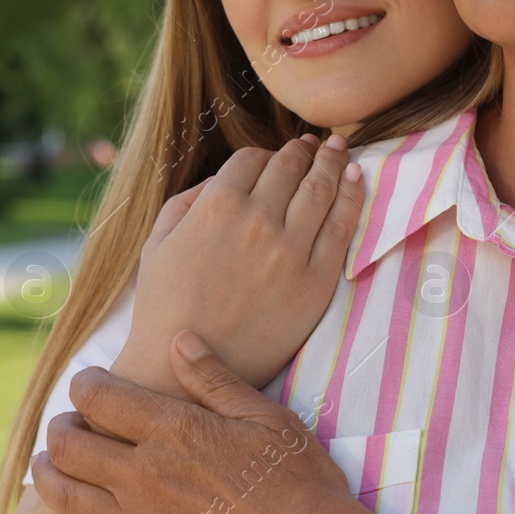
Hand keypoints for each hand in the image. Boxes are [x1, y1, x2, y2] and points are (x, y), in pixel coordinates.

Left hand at [32, 331, 355, 513]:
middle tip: (67, 422)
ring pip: (66, 496)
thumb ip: (216, 380)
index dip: (85, 382)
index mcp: (175, 431)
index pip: (101, 397)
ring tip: (47, 465)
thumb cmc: (300, 482)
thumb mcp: (267, 418)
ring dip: (47, 475)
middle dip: (60, 426)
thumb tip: (180, 340)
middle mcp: (145, 476)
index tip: (88, 380)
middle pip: (70, 445)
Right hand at [118, 134, 363, 394]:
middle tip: (318, 143)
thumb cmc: (165, 306)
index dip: (265, 154)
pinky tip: (357, 179)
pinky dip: (353, 196)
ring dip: (334, 162)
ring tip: (340, 150)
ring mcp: (292, 250)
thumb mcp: (157, 242)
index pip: (252, 159)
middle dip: (305, 150)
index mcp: (218, 204)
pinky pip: (343, 227)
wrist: (182, 370)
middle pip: (292, 167)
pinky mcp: (317, 280)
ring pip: (322, 189)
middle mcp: (259, 220)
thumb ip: (189, 201)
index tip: (277, 154)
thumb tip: (224, 180)